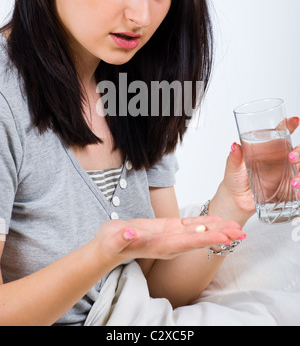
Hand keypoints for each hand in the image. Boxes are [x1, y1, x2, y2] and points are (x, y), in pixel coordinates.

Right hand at [95, 216, 245, 263]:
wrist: (110, 246)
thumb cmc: (110, 243)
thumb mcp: (113, 239)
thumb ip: (123, 237)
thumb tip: (132, 233)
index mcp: (161, 245)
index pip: (188, 242)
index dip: (207, 239)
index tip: (225, 238)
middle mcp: (171, 243)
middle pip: (200, 239)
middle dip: (221, 236)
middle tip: (242, 233)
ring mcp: (171, 236)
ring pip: (199, 232)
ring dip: (218, 230)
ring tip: (236, 227)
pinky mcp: (169, 228)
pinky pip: (191, 225)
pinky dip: (205, 222)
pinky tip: (216, 220)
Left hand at [212, 117, 299, 226]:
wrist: (236, 201)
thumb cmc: (235, 179)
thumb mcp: (233, 167)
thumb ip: (234, 157)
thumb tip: (234, 146)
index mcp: (267, 149)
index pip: (281, 133)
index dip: (289, 125)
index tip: (293, 120)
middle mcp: (279, 159)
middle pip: (298, 150)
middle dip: (299, 153)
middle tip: (291, 158)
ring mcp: (285, 173)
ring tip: (294, 182)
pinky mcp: (288, 188)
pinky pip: (299, 186)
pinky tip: (298, 193)